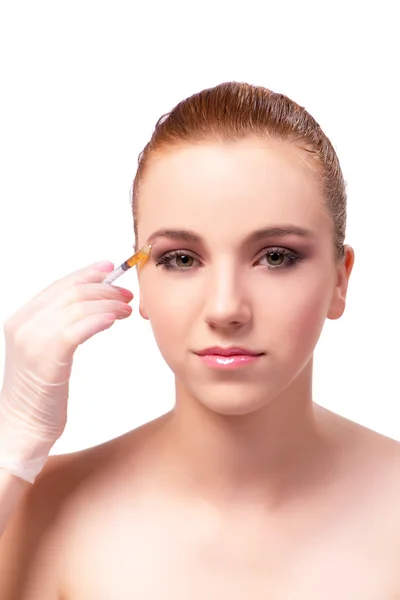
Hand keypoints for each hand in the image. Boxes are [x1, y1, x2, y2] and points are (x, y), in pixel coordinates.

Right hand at [0, 260, 132, 482]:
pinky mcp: (47, 357)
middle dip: (104, 288)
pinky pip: (79, 328)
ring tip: (127, 308)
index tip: (110, 269)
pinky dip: (100, 319)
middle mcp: (24, 324)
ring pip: (78, 306)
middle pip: (72, 292)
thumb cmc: (38, 394)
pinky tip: (114, 319)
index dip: (88, 274)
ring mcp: (32, 340)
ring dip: (108, 303)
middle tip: (127, 294)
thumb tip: (93, 304)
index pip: (59, 285)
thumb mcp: (44, 351)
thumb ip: (59, 326)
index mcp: (21, 318)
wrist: (21, 427)